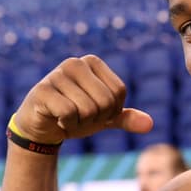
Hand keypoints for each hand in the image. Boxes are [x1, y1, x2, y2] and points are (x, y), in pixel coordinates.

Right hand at [14, 55, 152, 142]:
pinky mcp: (42, 89)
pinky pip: (68, 113)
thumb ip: (126, 118)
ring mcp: (57, 74)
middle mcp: (75, 63)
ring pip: (88, 109)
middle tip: (79, 117)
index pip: (119, 92)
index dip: (111, 111)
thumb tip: (149, 124)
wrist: (40, 127)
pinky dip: (66, 124)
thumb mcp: (103, 118)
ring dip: (79, 124)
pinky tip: (56, 119)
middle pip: (105, 101)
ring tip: (66, 118)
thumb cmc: (75, 116)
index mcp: (93, 62)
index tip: (94, 112)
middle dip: (95, 119)